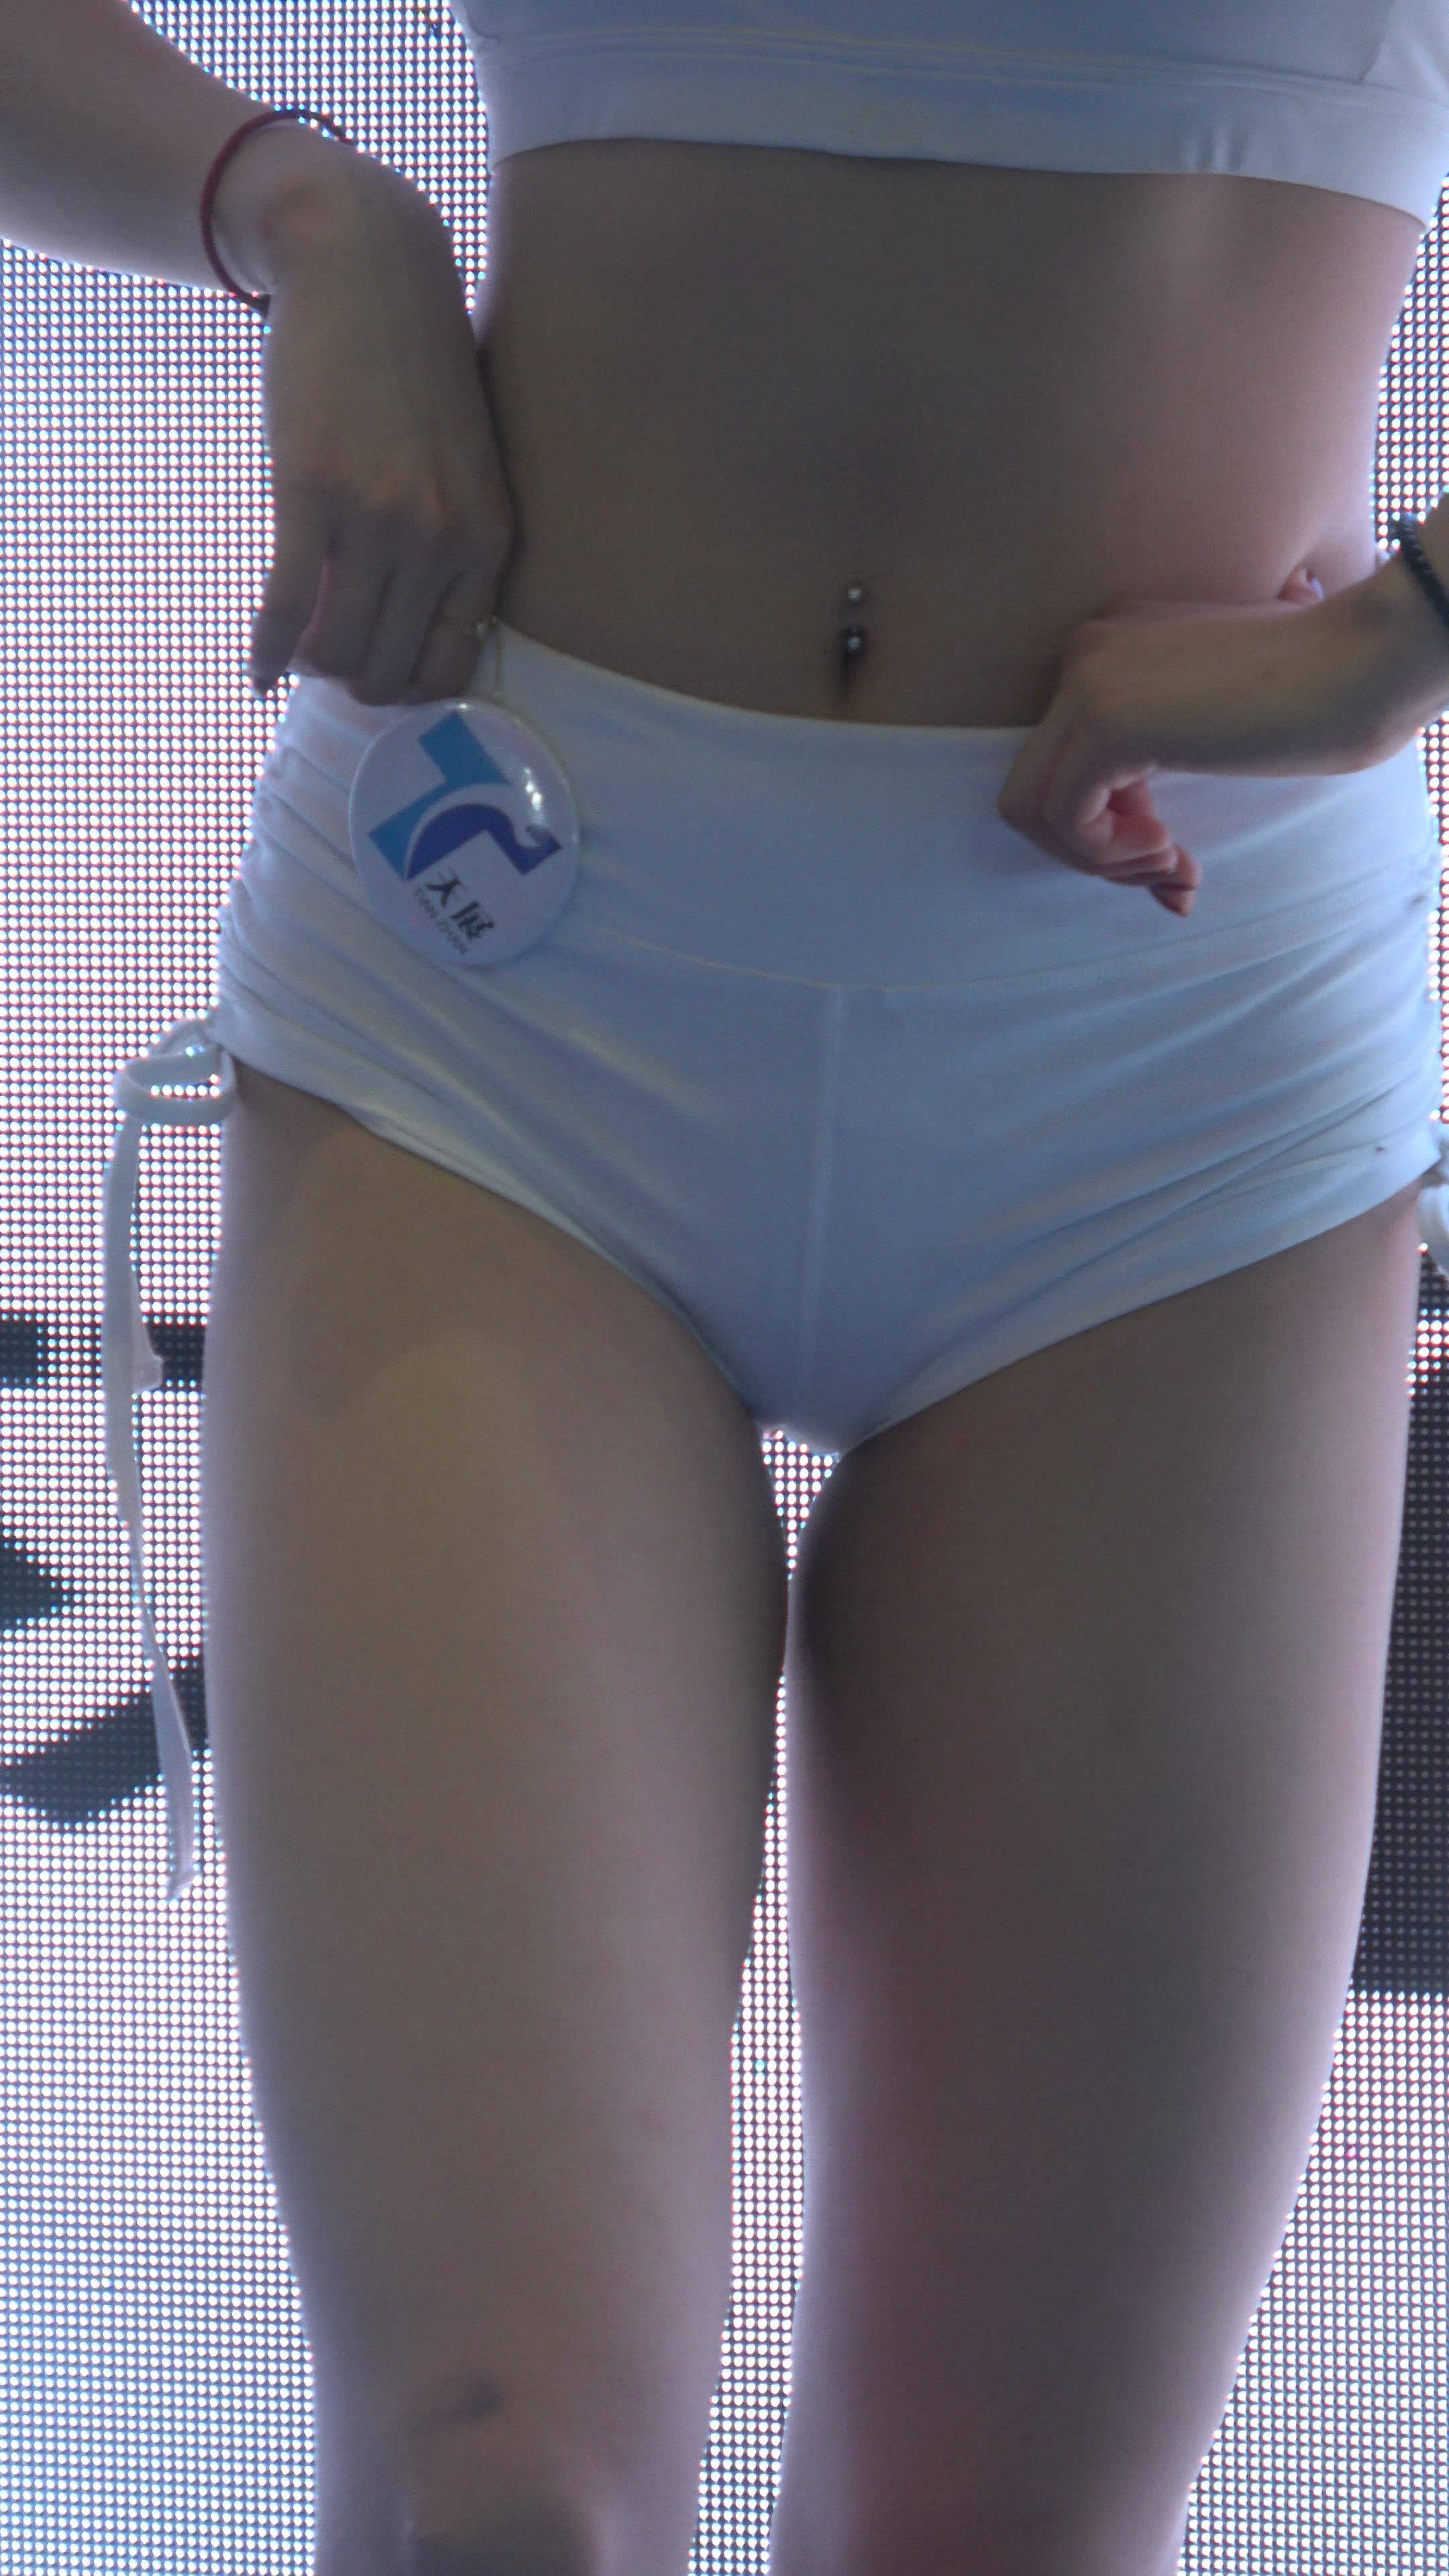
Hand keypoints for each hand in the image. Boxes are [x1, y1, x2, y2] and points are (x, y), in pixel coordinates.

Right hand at [248, 169, 515, 707]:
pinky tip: (257, 671)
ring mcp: (376, 519)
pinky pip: (284, 611)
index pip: (448, 669)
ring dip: (309, 665)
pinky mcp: (310, 493)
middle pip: (387, 672)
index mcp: (486, 541)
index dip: (405, 687)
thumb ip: (454, 549)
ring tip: (295, 646)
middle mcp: (440, 540)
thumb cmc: (414, 373)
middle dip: (352, 679)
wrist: (367, 270)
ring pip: (336, 652)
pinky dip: (265, 653)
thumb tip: (413, 644)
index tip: (376, 671)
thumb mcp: (466, 469)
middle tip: (327, 656)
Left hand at [995, 564, 1373, 918]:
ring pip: (1034, 809)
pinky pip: (1064, 817)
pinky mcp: (1105, 719)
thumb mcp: (1211, 743)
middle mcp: (1086, 653)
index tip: (1174, 857)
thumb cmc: (1317, 701)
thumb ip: (1153, 788)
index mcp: (1110, 650)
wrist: (1370, 661)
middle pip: (1034, 788)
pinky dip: (1107, 855)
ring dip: (1101, 862)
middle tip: (1171, 870)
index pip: (1061, 763)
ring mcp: (1089, 681)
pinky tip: (1170, 848)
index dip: (1106, 830)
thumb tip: (1145, 873)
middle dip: (1093, 853)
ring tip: (1175, 863)